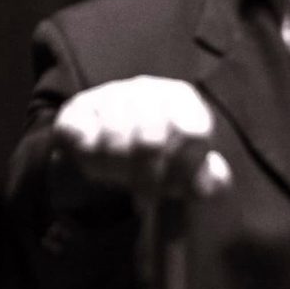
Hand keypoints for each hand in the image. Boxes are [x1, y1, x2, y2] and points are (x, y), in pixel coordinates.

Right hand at [50, 77, 231, 201]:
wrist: (109, 137)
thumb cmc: (159, 155)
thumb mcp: (188, 169)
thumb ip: (208, 182)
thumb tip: (205, 187)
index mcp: (182, 99)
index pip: (193, 132)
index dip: (185, 168)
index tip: (177, 191)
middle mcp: (148, 89)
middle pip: (151, 140)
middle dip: (148, 179)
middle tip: (145, 199)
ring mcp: (112, 93)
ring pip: (115, 140)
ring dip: (117, 172)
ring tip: (120, 182)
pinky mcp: (80, 107)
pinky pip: (83, 137)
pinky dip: (89, 159)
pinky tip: (97, 165)